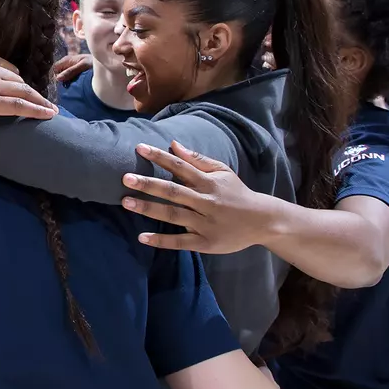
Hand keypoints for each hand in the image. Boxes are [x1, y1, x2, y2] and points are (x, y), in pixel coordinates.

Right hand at [0, 49, 56, 131]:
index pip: (9, 70)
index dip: (19, 84)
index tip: (27, 93)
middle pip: (18, 81)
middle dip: (31, 93)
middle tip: (44, 104)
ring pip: (23, 92)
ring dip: (40, 102)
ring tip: (51, 110)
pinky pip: (19, 106)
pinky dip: (36, 110)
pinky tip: (48, 115)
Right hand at [52, 53, 92, 84]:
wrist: (105, 61)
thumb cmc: (94, 62)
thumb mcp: (83, 66)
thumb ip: (70, 71)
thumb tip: (57, 78)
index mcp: (67, 60)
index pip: (54, 68)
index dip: (55, 76)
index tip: (59, 85)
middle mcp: (67, 63)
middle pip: (58, 73)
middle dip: (60, 80)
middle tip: (66, 87)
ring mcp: (71, 67)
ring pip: (63, 76)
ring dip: (66, 82)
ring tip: (71, 88)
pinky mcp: (75, 71)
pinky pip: (69, 77)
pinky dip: (70, 82)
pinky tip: (74, 86)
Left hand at [120, 141, 270, 254]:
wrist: (262, 221)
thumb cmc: (237, 193)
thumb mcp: (223, 172)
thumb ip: (198, 160)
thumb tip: (174, 144)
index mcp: (209, 183)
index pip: (180, 167)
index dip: (160, 157)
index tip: (139, 148)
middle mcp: (206, 202)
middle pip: (174, 191)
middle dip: (149, 184)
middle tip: (125, 178)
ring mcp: (205, 224)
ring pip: (174, 215)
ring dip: (149, 209)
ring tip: (126, 202)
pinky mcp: (205, 243)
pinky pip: (180, 242)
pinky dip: (161, 240)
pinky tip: (142, 237)